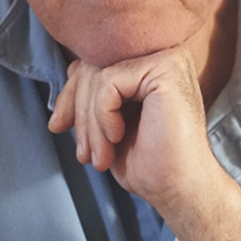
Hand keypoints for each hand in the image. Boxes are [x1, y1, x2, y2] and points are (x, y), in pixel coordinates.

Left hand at [46, 48, 224, 220]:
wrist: (180, 188)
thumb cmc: (151, 162)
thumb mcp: (109, 122)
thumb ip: (95, 93)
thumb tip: (69, 72)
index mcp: (152, 63)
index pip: (94, 60)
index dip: (71, 94)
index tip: (60, 126)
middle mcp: (163, 52)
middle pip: (93, 64)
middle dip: (77, 111)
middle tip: (84, 152)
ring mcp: (166, 58)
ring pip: (98, 74)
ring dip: (89, 122)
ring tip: (100, 155)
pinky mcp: (164, 69)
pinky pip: (108, 82)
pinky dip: (102, 115)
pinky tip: (117, 137)